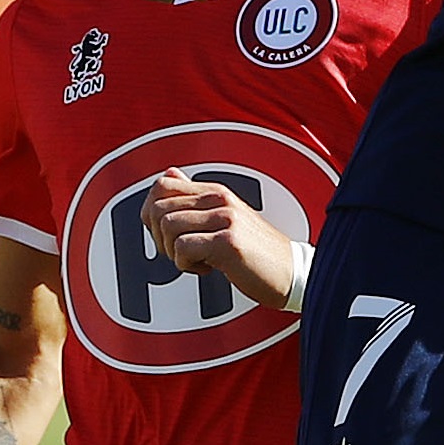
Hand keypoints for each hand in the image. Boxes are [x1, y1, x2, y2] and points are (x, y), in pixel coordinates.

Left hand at [145, 169, 295, 308]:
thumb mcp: (226, 217)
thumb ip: (196, 198)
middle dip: (158, 238)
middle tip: (180, 252)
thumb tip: (170, 173)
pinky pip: (182, 249)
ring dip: (173, 253)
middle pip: (158, 208)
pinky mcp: (228, 242)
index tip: (168, 235)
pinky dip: (186, 265)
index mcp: (216, 192)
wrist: (291, 272)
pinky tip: (208, 268)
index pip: (162, 184)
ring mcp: (226, 219)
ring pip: (167, 227)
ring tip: (197, 259)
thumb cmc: (256, 250)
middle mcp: (220, 199)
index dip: (151, 213)